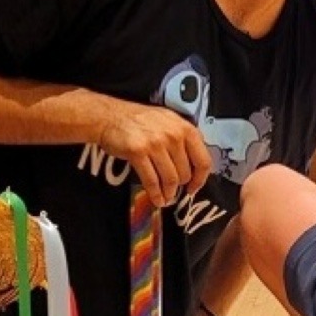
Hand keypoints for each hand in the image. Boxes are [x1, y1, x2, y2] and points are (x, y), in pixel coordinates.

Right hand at [101, 100, 215, 204]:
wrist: (111, 116)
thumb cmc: (141, 120)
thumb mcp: (170, 122)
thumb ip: (185, 139)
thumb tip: (195, 162)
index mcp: (186, 128)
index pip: (203, 160)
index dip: (200, 179)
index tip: (194, 187)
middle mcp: (173, 136)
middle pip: (185, 173)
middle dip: (180, 186)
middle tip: (175, 191)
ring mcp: (155, 144)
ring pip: (170, 179)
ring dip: (169, 193)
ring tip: (166, 198)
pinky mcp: (138, 153)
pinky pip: (151, 180)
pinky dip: (155, 194)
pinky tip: (156, 199)